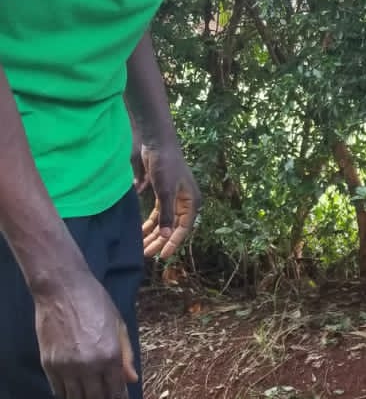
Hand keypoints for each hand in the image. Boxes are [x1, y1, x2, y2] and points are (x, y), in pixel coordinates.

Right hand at [33, 270, 138, 398]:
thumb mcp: (119, 327)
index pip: (116, 394)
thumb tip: (131, 380)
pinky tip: (75, 398)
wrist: (63, 290)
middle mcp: (88, 365)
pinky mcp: (49, 364)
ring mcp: (66, 366)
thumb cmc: (96, 304)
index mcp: (110, 356)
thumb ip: (125, 356)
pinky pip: (59, 391)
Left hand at [135, 141, 200, 259]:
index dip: (173, 243)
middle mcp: (184, 202)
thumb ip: (166, 215)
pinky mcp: (162, 193)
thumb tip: (165, 236)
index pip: (183, 228)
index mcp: (191, 202)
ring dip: (153, 234)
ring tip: (141, 246)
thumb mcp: (166, 192)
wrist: (157, 143)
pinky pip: (156, 213)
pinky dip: (149, 222)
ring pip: (163, 221)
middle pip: (172, 227)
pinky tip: (140, 230)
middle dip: (160, 241)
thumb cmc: (166, 165)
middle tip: (147, 254)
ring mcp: (173, 198)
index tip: (162, 256)